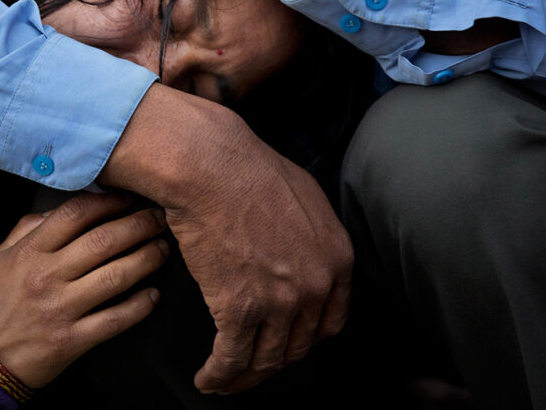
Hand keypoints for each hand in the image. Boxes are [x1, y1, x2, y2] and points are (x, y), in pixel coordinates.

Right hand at [0, 192, 169, 388]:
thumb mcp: (2, 255)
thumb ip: (30, 226)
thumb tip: (67, 207)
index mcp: (30, 252)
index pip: (75, 214)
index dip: (108, 202)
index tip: (129, 197)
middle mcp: (47, 276)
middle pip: (103, 242)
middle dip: (138, 226)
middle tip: (158, 218)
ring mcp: (61, 309)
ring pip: (115, 277)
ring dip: (146, 260)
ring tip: (162, 249)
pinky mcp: (73, 339)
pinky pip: (114, 320)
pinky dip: (139, 306)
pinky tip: (153, 294)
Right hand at [101, 84, 353, 393]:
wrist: (210, 166)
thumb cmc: (248, 169)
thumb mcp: (304, 196)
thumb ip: (312, 233)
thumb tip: (301, 248)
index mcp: (336, 258)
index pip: (331, 321)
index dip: (307, 338)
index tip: (288, 342)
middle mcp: (315, 286)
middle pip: (298, 345)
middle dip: (274, 360)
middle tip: (253, 365)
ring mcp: (280, 302)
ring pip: (265, 359)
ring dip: (244, 376)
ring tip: (226, 379)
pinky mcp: (239, 309)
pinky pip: (231, 358)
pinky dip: (218, 376)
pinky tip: (208, 379)